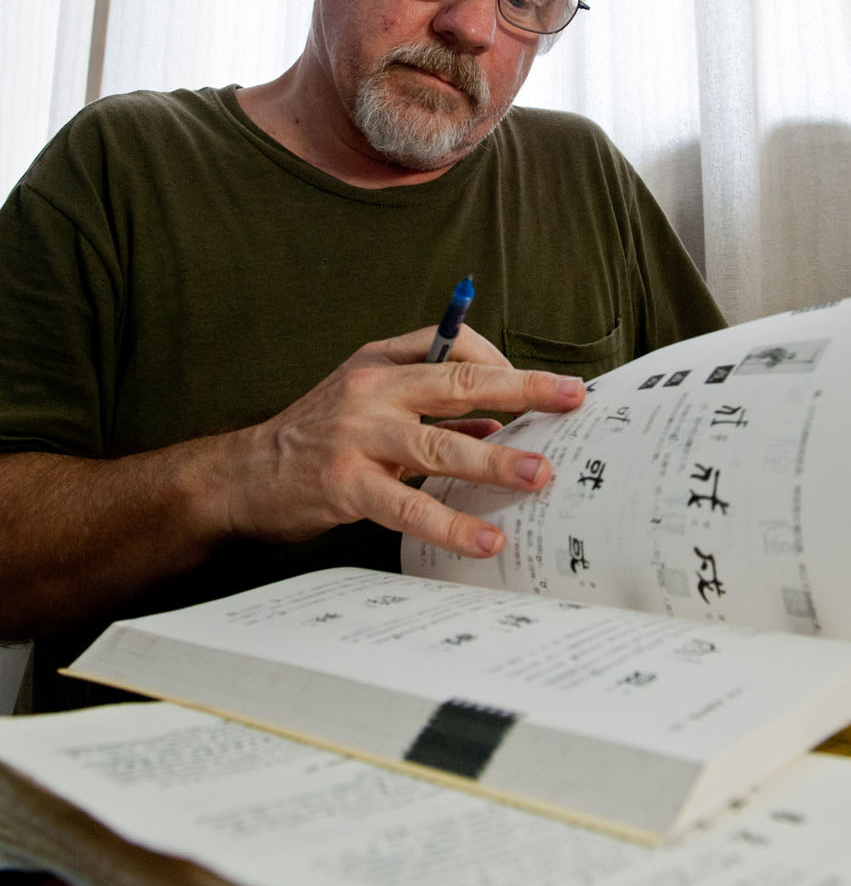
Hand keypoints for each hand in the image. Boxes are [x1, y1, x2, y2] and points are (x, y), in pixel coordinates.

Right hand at [222, 325, 585, 557]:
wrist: (243, 475)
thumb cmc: (316, 439)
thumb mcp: (371, 406)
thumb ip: (432, 413)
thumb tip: (500, 430)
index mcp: (381, 363)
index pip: (455, 347)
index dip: (504, 366)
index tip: (543, 390)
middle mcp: (371, 390)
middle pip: (459, 382)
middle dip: (523, 389)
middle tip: (572, 399)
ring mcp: (357, 436)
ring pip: (439, 444)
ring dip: (494, 460)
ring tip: (538, 475)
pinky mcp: (345, 484)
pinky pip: (409, 505)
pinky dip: (451, 523)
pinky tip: (485, 538)